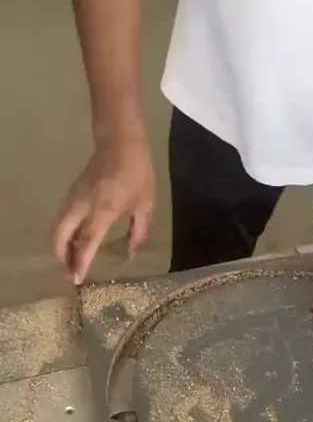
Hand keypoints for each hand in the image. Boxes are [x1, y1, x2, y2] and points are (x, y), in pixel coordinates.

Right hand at [54, 136, 154, 283]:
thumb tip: (131, 254)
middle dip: (62, 258)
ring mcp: (74, 198)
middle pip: (61, 236)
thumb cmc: (137, 173)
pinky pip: (62, 219)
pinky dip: (63, 235)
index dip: (81, 263)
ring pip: (58, 227)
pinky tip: (72, 243)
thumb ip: (138, 233)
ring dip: (60, 247)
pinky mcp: (72, 194)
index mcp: (103, 210)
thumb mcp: (145, 206)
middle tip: (70, 275)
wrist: (121, 142)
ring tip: (69, 264)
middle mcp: (83, 205)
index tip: (78, 280)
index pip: (86, 242)